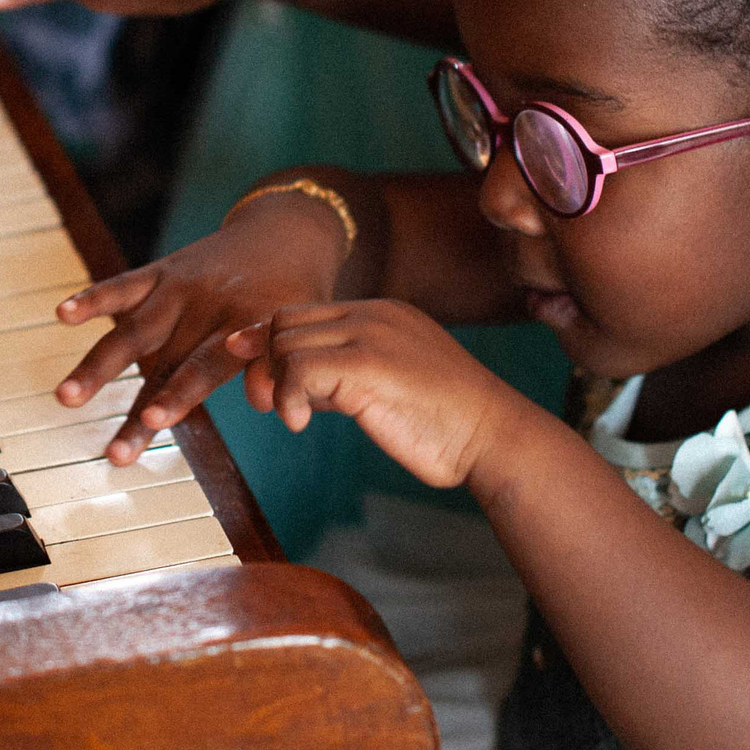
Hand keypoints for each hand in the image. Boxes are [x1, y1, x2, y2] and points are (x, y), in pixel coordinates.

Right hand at [53, 192, 351, 464]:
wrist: (288, 231)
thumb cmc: (296, 294)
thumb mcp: (301, 329)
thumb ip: (279, 365)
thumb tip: (265, 406)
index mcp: (245, 322)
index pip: (206, 365)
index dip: (179, 394)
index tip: (153, 422)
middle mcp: (206, 305)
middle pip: (164, 364)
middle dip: (136, 408)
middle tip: (113, 452)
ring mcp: (180, 287)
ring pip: (133, 330)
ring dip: (98, 366)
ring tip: (65, 397)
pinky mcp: (161, 271)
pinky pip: (123, 286)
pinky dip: (92, 299)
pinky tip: (62, 314)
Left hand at [235, 299, 513, 489]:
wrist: (493, 435)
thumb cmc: (444, 424)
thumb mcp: (383, 389)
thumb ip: (339, 379)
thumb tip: (289, 388)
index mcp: (381, 313)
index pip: (305, 313)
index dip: (272, 344)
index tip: (256, 374)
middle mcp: (373, 313)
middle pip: (286, 321)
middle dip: (266, 362)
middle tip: (270, 404)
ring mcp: (372, 334)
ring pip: (287, 342)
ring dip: (277, 384)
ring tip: (292, 417)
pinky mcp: (369, 363)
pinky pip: (300, 368)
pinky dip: (287, 397)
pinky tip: (300, 424)